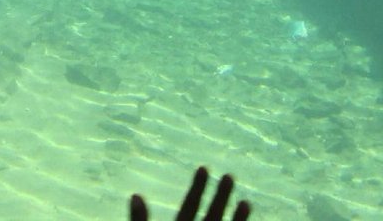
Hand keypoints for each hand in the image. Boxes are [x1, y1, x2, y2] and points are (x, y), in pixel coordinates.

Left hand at [130, 166, 251, 220]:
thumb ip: (140, 220)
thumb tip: (134, 195)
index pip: (190, 205)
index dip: (197, 186)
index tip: (204, 167)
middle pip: (211, 216)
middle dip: (220, 197)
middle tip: (230, 175)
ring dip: (237, 219)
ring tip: (246, 202)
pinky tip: (248, 218)